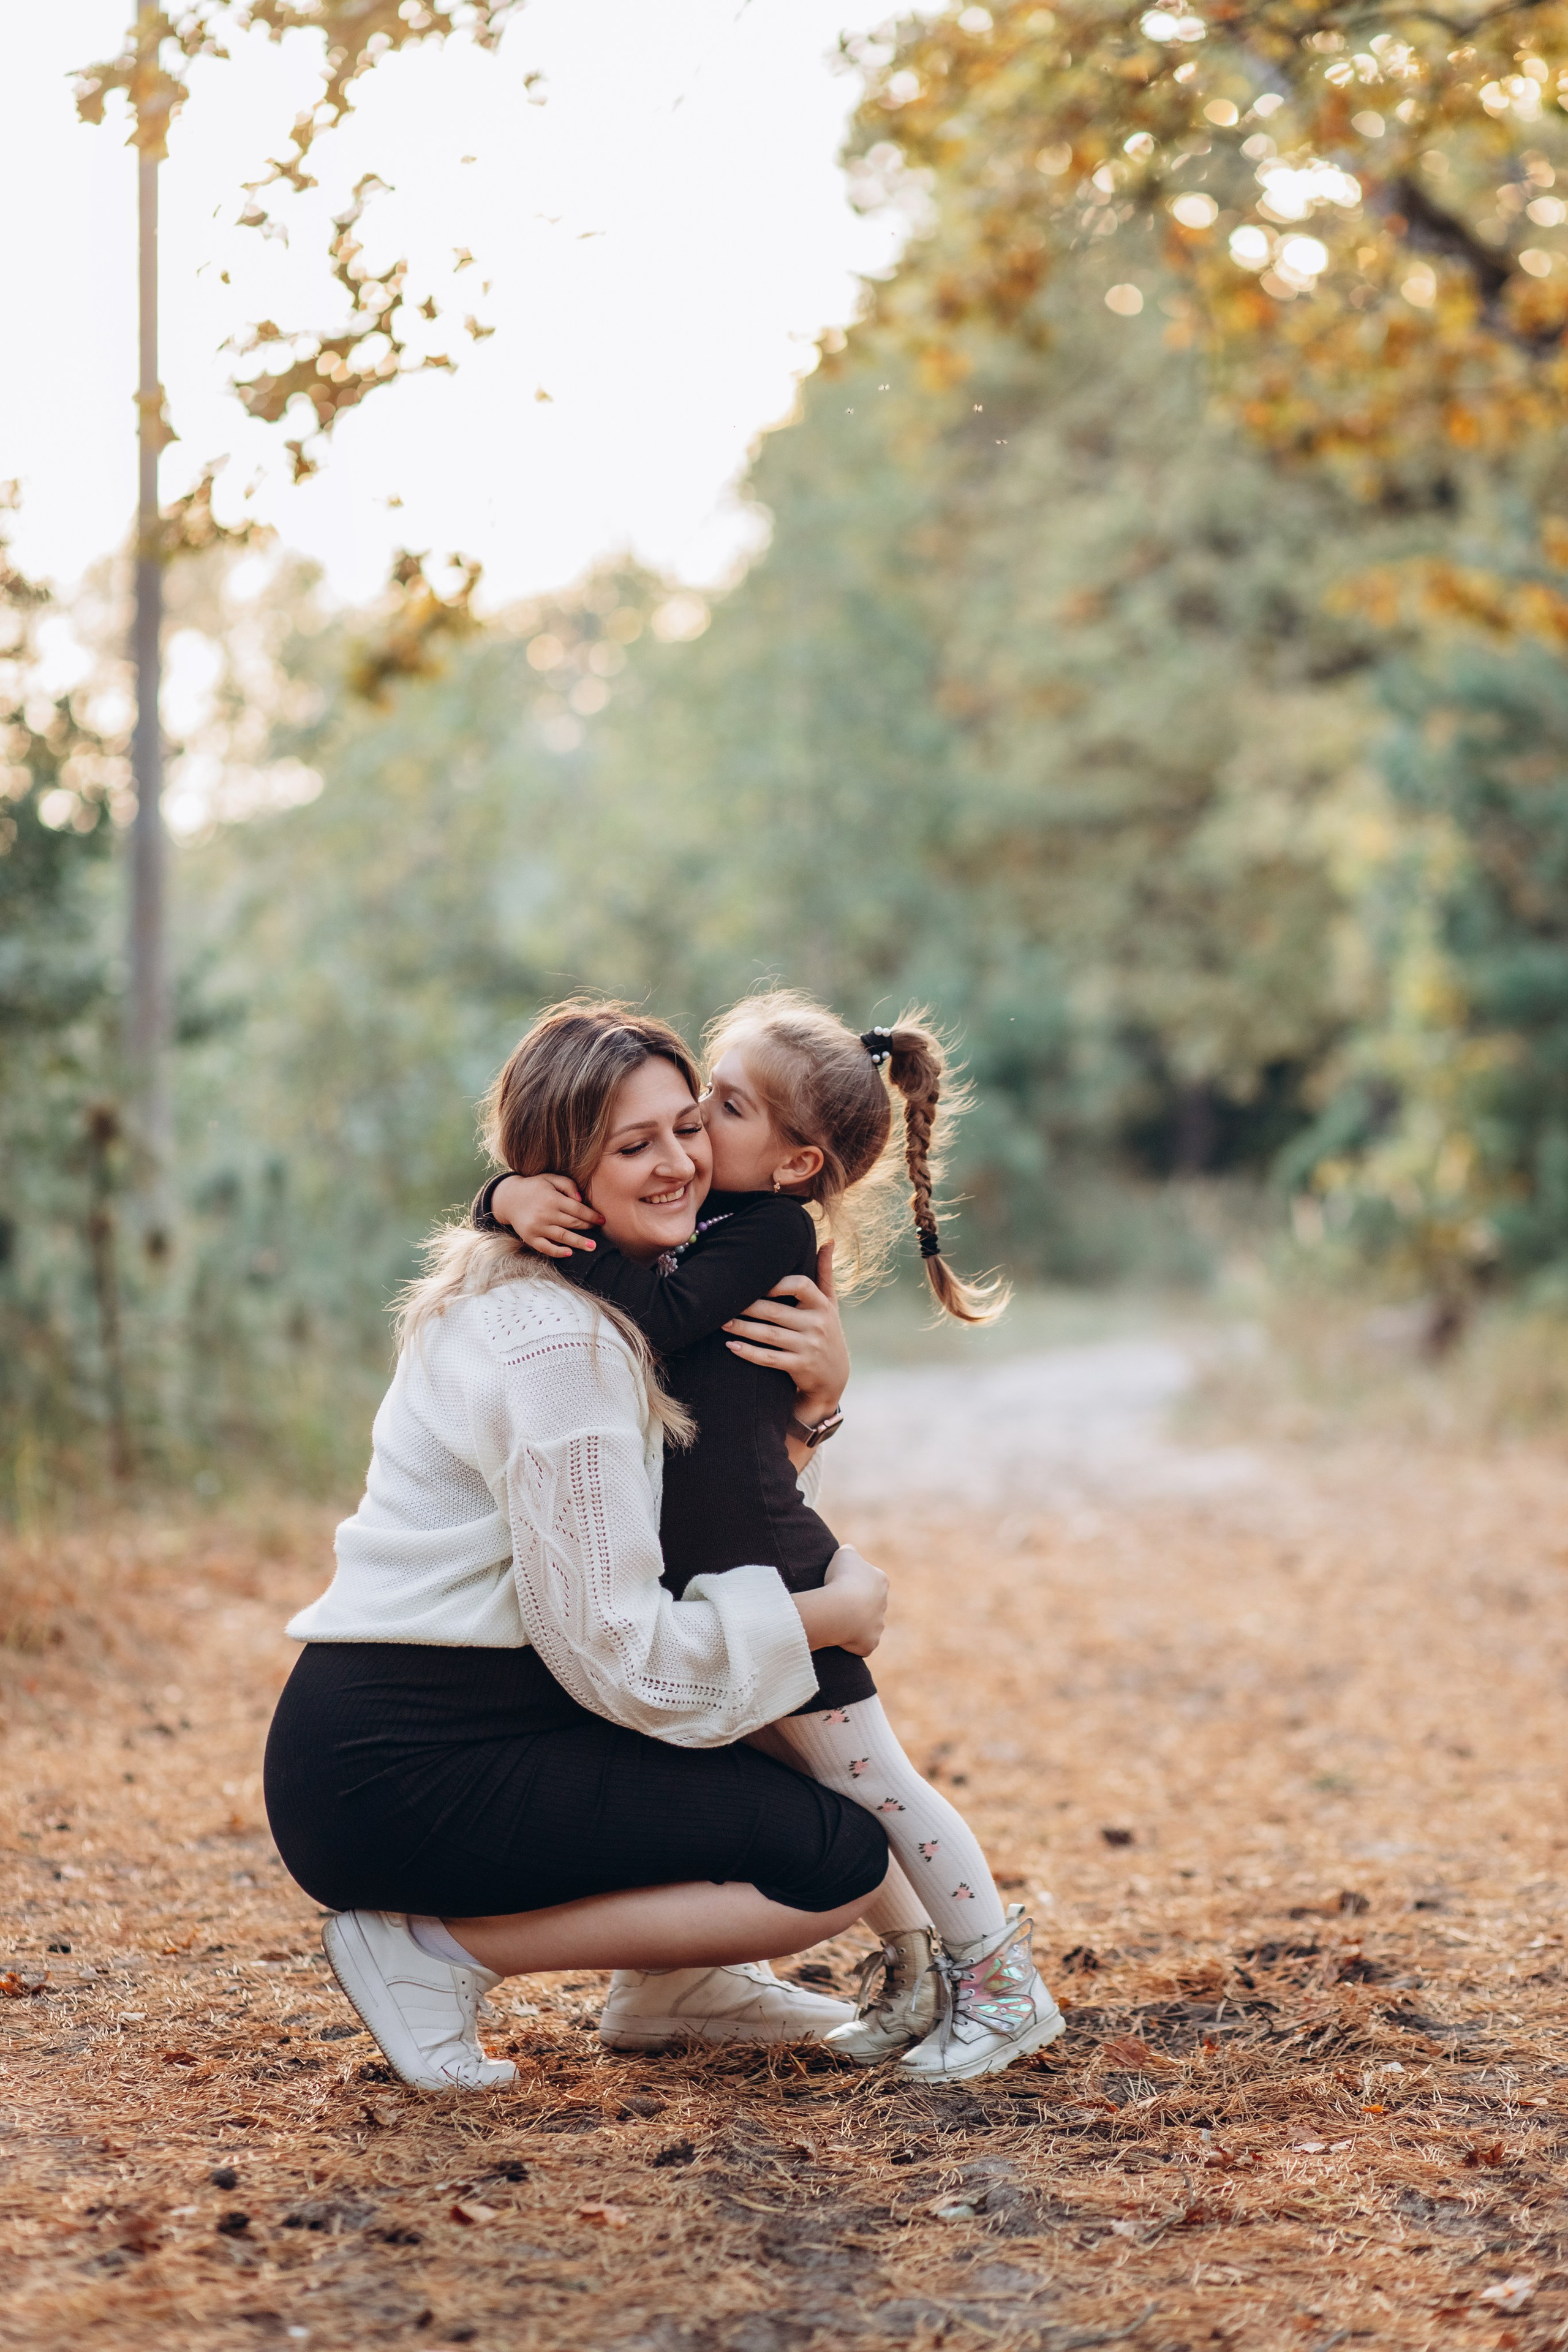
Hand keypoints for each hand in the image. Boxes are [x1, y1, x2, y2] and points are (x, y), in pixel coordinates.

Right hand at [492, 1172, 603, 1259]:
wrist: (509, 1198)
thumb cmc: (535, 1187)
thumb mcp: (551, 1178)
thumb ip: (568, 1185)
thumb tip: (580, 1199)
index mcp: (552, 1198)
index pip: (578, 1209)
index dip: (592, 1216)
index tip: (602, 1220)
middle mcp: (545, 1213)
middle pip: (573, 1223)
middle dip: (588, 1228)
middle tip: (600, 1232)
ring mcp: (537, 1227)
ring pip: (563, 1237)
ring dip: (579, 1243)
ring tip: (592, 1247)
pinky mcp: (530, 1237)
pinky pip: (546, 1248)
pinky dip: (558, 1252)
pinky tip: (569, 1253)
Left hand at [723, 1241, 847, 1420]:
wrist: (834, 1377)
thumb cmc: (826, 1331)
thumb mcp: (830, 1304)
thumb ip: (825, 1273)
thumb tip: (829, 1240)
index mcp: (822, 1305)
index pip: (801, 1285)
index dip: (778, 1283)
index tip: (756, 1282)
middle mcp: (817, 1325)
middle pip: (776, 1311)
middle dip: (748, 1306)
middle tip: (723, 1301)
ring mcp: (808, 1347)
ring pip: (769, 1335)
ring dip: (742, 1328)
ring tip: (722, 1322)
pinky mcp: (799, 1366)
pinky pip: (769, 1358)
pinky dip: (749, 1353)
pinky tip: (731, 1346)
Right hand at [820, 1544, 887, 1656]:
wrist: (840, 1608)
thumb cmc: (842, 1578)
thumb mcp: (845, 1554)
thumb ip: (850, 1552)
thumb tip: (850, 1553)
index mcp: (881, 1581)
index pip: (871, 1580)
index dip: (854, 1581)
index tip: (840, 1583)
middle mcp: (884, 1604)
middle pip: (870, 1604)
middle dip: (856, 1604)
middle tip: (837, 1603)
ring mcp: (879, 1625)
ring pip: (867, 1624)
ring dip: (855, 1623)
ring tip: (836, 1620)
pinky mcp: (871, 1643)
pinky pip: (862, 1643)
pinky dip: (852, 1642)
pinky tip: (839, 1636)